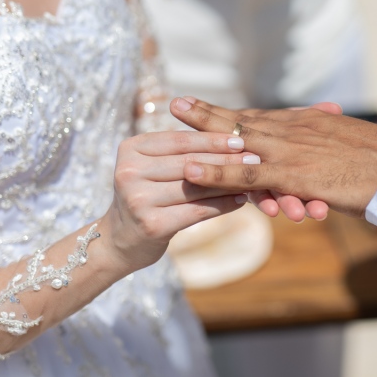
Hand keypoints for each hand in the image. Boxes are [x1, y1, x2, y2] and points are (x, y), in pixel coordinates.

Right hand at [105, 131, 250, 271]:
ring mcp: (138, 199)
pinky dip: (222, 205)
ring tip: (253, 178)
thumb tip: (228, 138)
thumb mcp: (152, 168)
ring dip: (229, 182)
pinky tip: (241, 200)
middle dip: (225, 159)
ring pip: (196, 187)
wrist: (120, 240)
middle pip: (189, 162)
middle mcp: (130, 171)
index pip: (179, 140)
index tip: (241, 137)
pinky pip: (197, 210)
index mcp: (131, 149)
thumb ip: (179, 153)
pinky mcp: (152, 224)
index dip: (212, 139)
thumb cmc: (145, 196)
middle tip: (255, 157)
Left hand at [170, 97, 376, 218]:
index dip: (230, 112)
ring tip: (173, 121)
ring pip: (237, 141)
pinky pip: (247, 174)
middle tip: (177, 103)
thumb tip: (318, 142)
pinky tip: (191, 171)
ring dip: (203, 133)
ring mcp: (290, 150)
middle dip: (207, 114)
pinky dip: (216, 173)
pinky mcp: (293, 174)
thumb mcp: (346, 147)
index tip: (207, 105)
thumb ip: (324, 144)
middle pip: (241, 120)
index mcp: (304, 124)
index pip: (258, 116)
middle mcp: (293, 131)